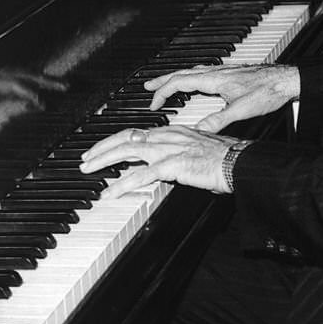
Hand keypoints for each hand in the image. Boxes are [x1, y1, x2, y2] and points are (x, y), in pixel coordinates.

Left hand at [79, 124, 238, 199]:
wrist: (238, 162)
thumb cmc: (223, 159)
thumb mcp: (195, 151)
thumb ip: (176, 155)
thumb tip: (164, 166)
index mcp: (171, 132)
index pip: (134, 133)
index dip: (113, 141)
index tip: (99, 150)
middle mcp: (166, 136)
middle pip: (124, 139)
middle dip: (100, 149)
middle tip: (84, 160)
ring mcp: (168, 149)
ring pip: (127, 152)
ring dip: (103, 161)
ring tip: (88, 170)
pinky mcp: (173, 165)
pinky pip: (142, 175)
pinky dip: (122, 184)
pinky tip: (111, 192)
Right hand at [146, 63, 299, 132]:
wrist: (286, 80)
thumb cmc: (267, 91)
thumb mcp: (241, 110)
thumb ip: (218, 120)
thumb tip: (198, 130)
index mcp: (214, 79)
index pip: (179, 82)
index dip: (162, 92)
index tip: (153, 104)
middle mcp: (216, 72)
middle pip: (182, 73)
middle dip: (163, 80)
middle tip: (147, 86)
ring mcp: (223, 71)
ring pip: (192, 71)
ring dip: (176, 77)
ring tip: (167, 84)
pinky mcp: (231, 73)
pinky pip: (203, 73)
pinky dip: (191, 78)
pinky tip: (197, 83)